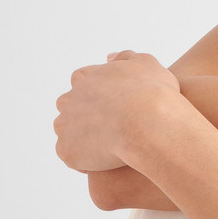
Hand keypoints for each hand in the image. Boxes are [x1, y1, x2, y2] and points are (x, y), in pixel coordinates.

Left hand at [54, 51, 180, 171]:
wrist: (148, 124)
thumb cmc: (152, 92)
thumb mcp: (146, 63)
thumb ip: (126, 58)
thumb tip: (109, 58)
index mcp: (84, 77)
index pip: (86, 85)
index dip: (106, 97)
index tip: (123, 106)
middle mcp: (67, 100)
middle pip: (74, 109)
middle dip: (90, 117)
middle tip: (118, 127)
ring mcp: (65, 127)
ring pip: (71, 134)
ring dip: (87, 139)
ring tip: (115, 146)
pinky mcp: (67, 152)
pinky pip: (74, 157)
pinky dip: (88, 160)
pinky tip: (111, 161)